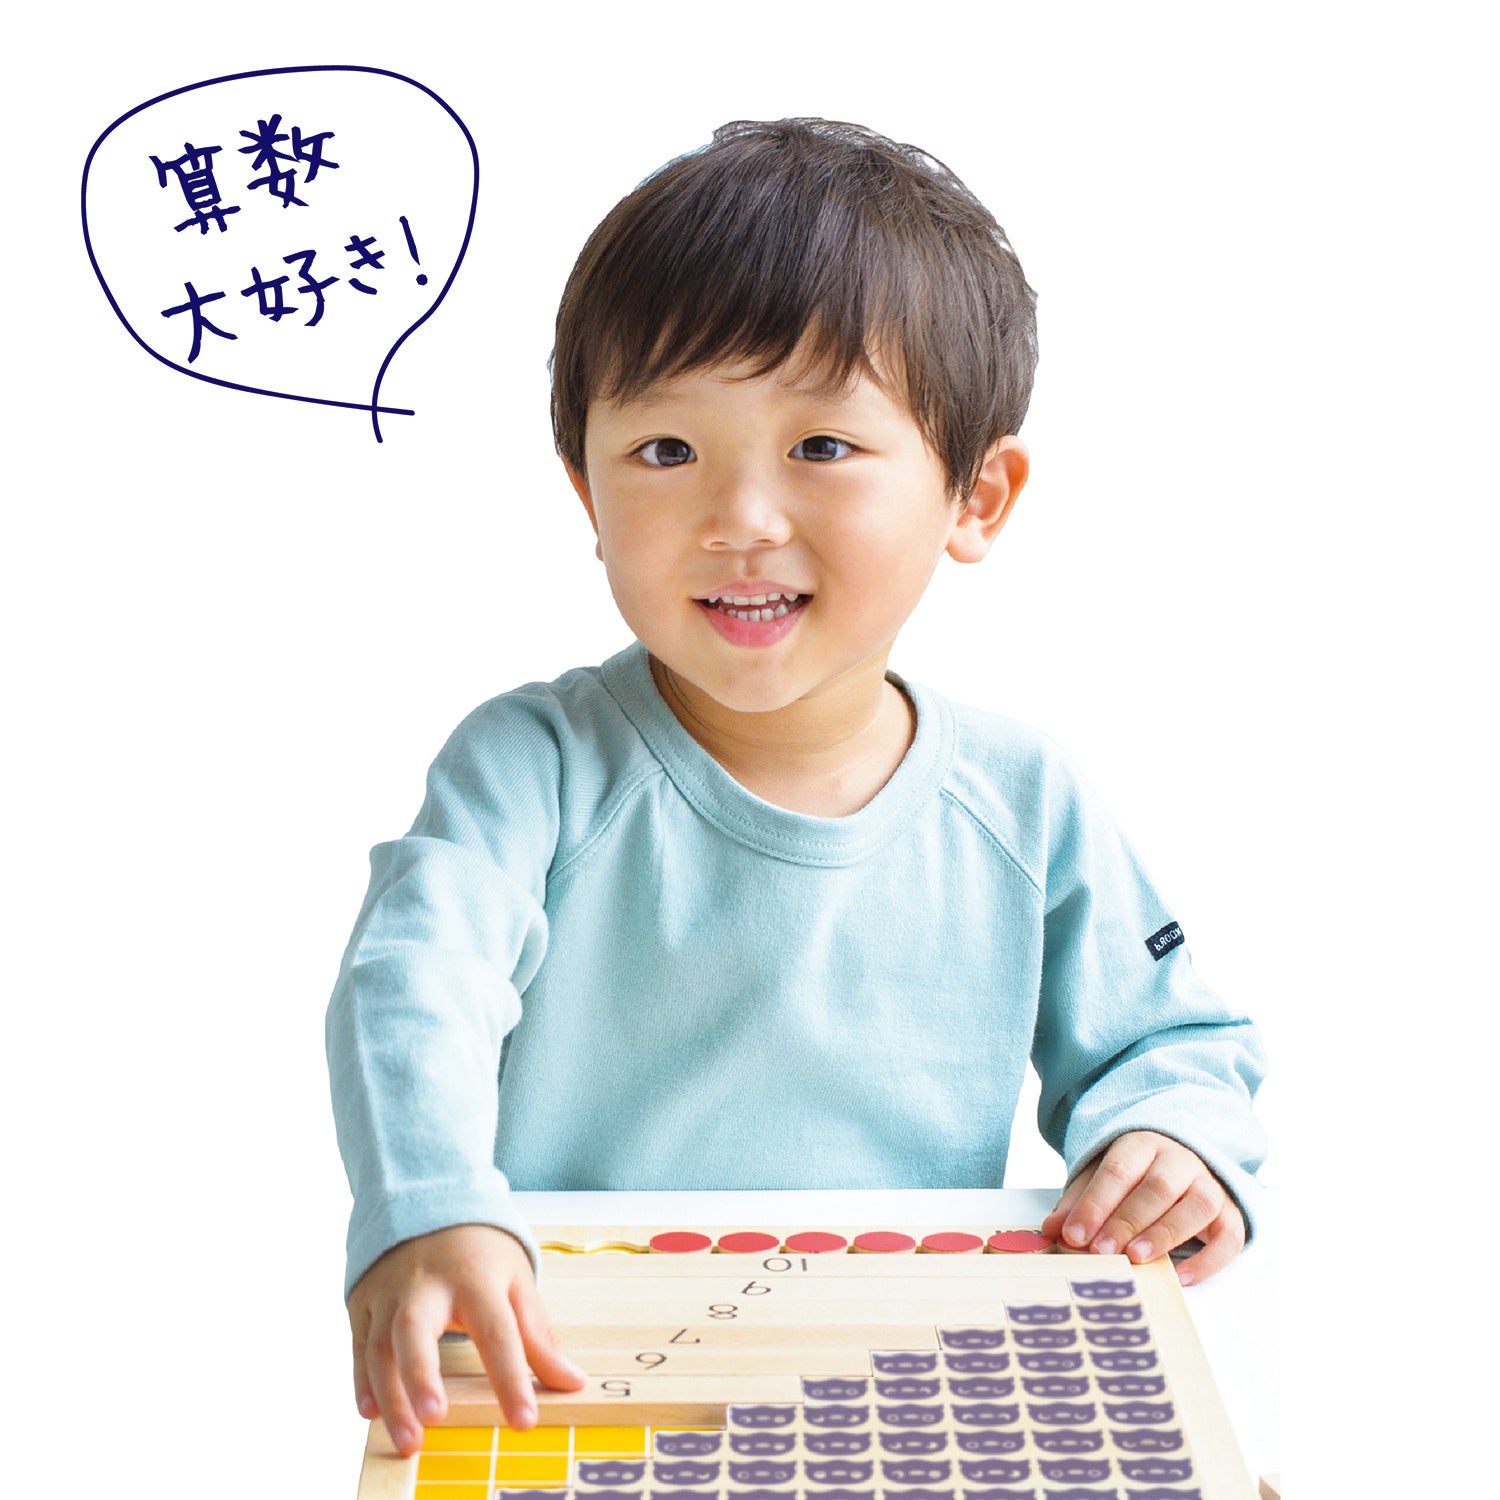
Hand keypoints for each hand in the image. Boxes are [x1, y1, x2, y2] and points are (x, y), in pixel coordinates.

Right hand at [347, 1223, 587, 1455]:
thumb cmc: (478, 1250)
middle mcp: (426, 1284)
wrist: (427, 1200)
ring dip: (392, 1395)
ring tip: (408, 1439)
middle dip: (423, 1375)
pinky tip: (370, 1412)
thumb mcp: (516, 1278)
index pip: (497, 1331)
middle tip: (435, 1417)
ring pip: (380, 1345)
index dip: (511, 1378)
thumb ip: (538, 1335)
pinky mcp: (363, 1302)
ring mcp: (389, 1292)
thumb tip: (572, 1383)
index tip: (524, 1421)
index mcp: (475, 1277)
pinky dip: (361, 1381)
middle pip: (416, 1328)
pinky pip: (358, 1345)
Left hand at [1040, 1130, 1244, 1284]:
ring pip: (1197, 1206)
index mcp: (1143, 1145)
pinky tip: (1180, 1276)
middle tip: (1102, 1251)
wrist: (1184, 1158)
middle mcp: (1181, 1161)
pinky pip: (1230, 1236)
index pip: (1118, 1170)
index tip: (1073, 1234)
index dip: (1095, 1203)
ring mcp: (1210, 1185)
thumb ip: (1079, 1201)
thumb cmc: (1137, 1175)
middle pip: (1157, 1187)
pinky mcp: (1231, 1213)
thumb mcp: (1103, 1176)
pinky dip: (1208, 1260)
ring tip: (1136, 1258)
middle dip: (1126, 1221)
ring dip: (1165, 1234)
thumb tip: (1052, 1229)